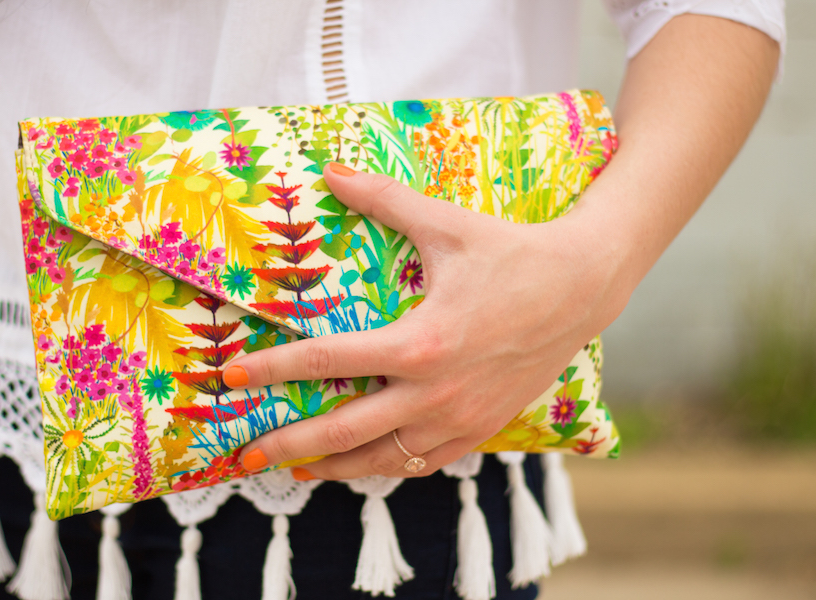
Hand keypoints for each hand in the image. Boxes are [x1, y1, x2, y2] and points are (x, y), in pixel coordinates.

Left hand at [222, 163, 631, 479]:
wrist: (583, 287)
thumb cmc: (512, 253)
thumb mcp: (446, 223)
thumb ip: (383, 199)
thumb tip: (330, 171)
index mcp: (421, 342)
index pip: (328, 361)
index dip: (274, 370)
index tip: (232, 376)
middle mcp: (436, 391)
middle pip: (344, 430)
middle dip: (289, 442)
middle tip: (246, 452)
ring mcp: (460, 418)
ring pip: (383, 460)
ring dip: (333, 466)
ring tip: (295, 469)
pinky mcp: (482, 429)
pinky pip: (423, 463)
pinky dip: (386, 466)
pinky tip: (363, 463)